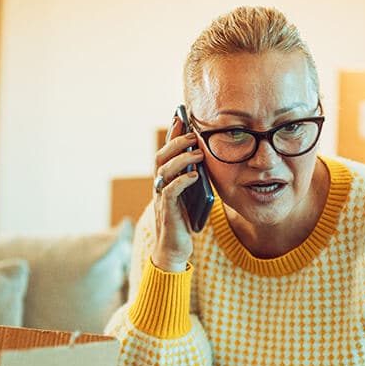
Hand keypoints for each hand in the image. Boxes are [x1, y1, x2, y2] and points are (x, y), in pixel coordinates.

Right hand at [152, 117, 205, 271]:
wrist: (174, 249)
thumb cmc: (184, 222)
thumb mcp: (192, 195)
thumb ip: (194, 178)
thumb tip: (205, 159)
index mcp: (165, 180)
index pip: (166, 152)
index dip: (172, 134)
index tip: (180, 116)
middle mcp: (159, 186)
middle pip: (160, 157)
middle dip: (176, 142)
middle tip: (193, 134)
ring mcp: (160, 198)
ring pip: (163, 171)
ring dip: (180, 159)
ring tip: (197, 152)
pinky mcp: (166, 211)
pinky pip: (169, 191)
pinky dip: (181, 181)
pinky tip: (194, 175)